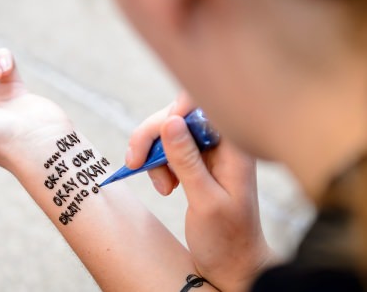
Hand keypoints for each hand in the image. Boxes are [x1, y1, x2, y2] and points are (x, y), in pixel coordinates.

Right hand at [127, 93, 273, 290]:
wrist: (232, 264)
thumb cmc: (226, 238)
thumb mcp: (204, 200)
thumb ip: (187, 160)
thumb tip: (170, 121)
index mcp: (233, 148)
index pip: (202, 105)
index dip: (175, 110)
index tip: (158, 136)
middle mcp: (221, 144)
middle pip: (178, 116)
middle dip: (153, 136)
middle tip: (136, 162)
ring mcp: (209, 152)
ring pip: (169, 133)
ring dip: (154, 155)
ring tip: (162, 187)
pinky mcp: (198, 163)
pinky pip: (170, 150)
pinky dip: (159, 165)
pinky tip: (165, 186)